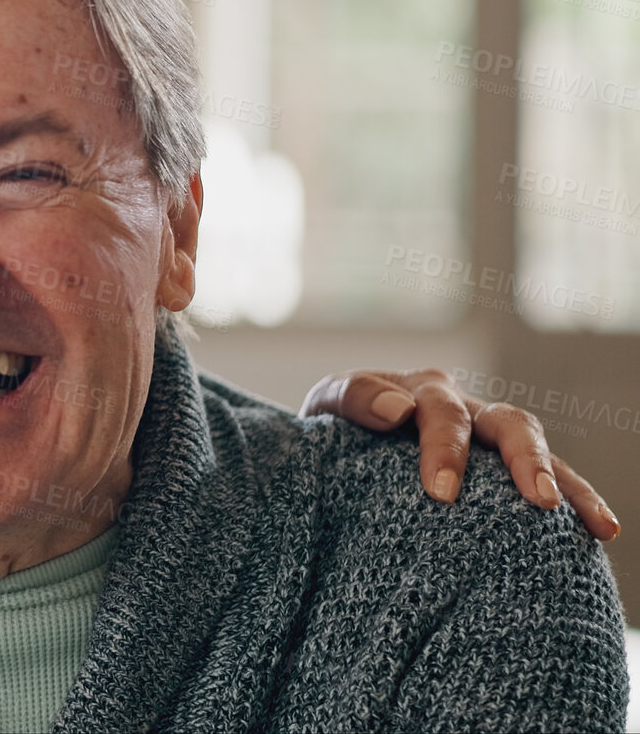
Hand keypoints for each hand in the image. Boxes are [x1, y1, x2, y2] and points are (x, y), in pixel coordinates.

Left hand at [301, 368, 618, 540]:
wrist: (332, 451)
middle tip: (537, 501)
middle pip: (506, 423)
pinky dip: (575, 501)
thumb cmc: (330, 430)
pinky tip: (597, 532)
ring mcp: (486, 439)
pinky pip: (544, 481)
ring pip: (536, 449)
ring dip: (565, 482)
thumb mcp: (326, 408)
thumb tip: (397, 410)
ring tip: (589, 522)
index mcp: (419, 391)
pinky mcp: (499, 472)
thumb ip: (353, 399)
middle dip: (524, 460)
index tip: (442, 492)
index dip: (445, 448)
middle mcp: (462, 410)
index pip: (440, 413)